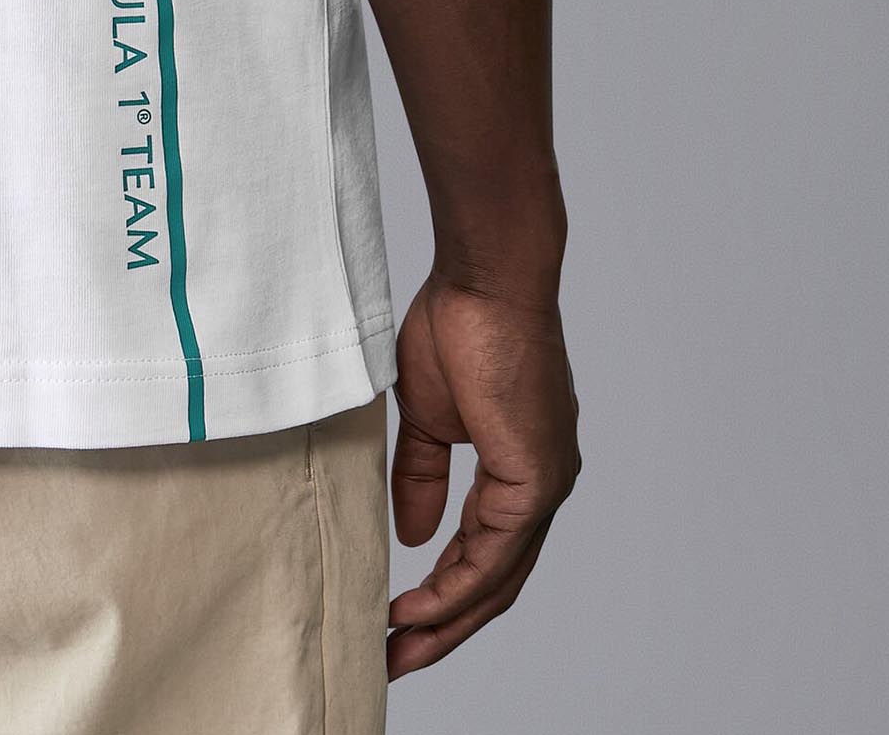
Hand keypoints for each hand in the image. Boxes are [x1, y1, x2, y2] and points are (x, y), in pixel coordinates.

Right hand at [386, 275, 579, 680]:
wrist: (484, 282)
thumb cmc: (458, 326)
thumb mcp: (428, 417)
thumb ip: (424, 476)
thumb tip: (417, 536)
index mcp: (518, 467)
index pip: (483, 549)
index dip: (443, 590)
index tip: (396, 618)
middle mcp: (541, 483)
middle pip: (496, 579)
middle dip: (446, 625)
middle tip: (397, 658)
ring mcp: (545, 483)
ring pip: (499, 577)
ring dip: (449, 619)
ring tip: (400, 647)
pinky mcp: (536, 479)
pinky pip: (496, 554)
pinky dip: (457, 587)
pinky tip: (420, 607)